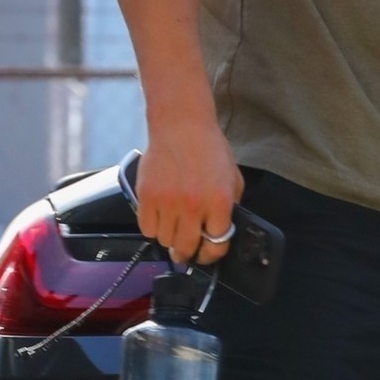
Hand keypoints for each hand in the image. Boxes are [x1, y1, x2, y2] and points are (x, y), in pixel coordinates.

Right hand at [135, 122, 243, 266]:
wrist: (181, 126)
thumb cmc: (208, 149)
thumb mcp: (232, 177)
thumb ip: (230, 206)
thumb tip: (222, 232)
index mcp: (219, 201)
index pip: (217, 244)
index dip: (213, 252)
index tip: (207, 252)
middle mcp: (193, 205)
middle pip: (187, 248)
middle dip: (188, 253)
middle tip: (187, 250)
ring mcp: (167, 202)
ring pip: (165, 241)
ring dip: (170, 237)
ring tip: (174, 224)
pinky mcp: (146, 197)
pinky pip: (147, 229)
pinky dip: (153, 227)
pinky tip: (161, 215)